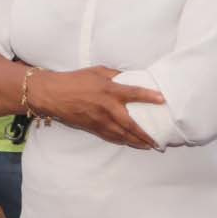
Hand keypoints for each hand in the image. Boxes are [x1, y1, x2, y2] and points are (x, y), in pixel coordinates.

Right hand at [29, 65, 165, 149]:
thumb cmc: (75, 79)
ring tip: (148, 146)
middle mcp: (107, 108)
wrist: (54, 94)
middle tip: (158, 141)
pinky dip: (122, 141)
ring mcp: (100, 120)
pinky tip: (129, 143)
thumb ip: (115, 75)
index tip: (163, 100)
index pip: (134, 93)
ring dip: (136, 142)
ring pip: (122, 135)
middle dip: (145, 134)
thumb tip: (129, 78)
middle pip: (131, 124)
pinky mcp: (93, 128)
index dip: (149, 97)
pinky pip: (110, 137)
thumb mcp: (97, 71)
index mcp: (110, 90)